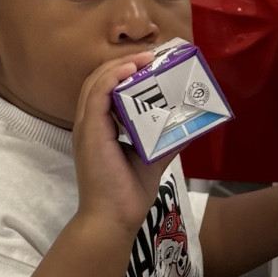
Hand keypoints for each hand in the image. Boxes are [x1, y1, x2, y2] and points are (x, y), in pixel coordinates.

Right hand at [70, 57, 169, 242]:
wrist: (113, 220)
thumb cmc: (128, 193)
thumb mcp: (153, 158)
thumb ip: (166, 140)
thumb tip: (190, 126)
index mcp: (100, 128)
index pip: (106, 88)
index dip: (124, 71)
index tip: (149, 63)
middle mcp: (90, 123)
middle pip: (100, 78)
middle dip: (124, 62)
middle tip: (151, 56)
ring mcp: (87, 126)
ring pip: (96, 81)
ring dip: (120, 65)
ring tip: (145, 58)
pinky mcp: (90, 131)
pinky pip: (96, 94)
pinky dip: (112, 77)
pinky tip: (130, 69)